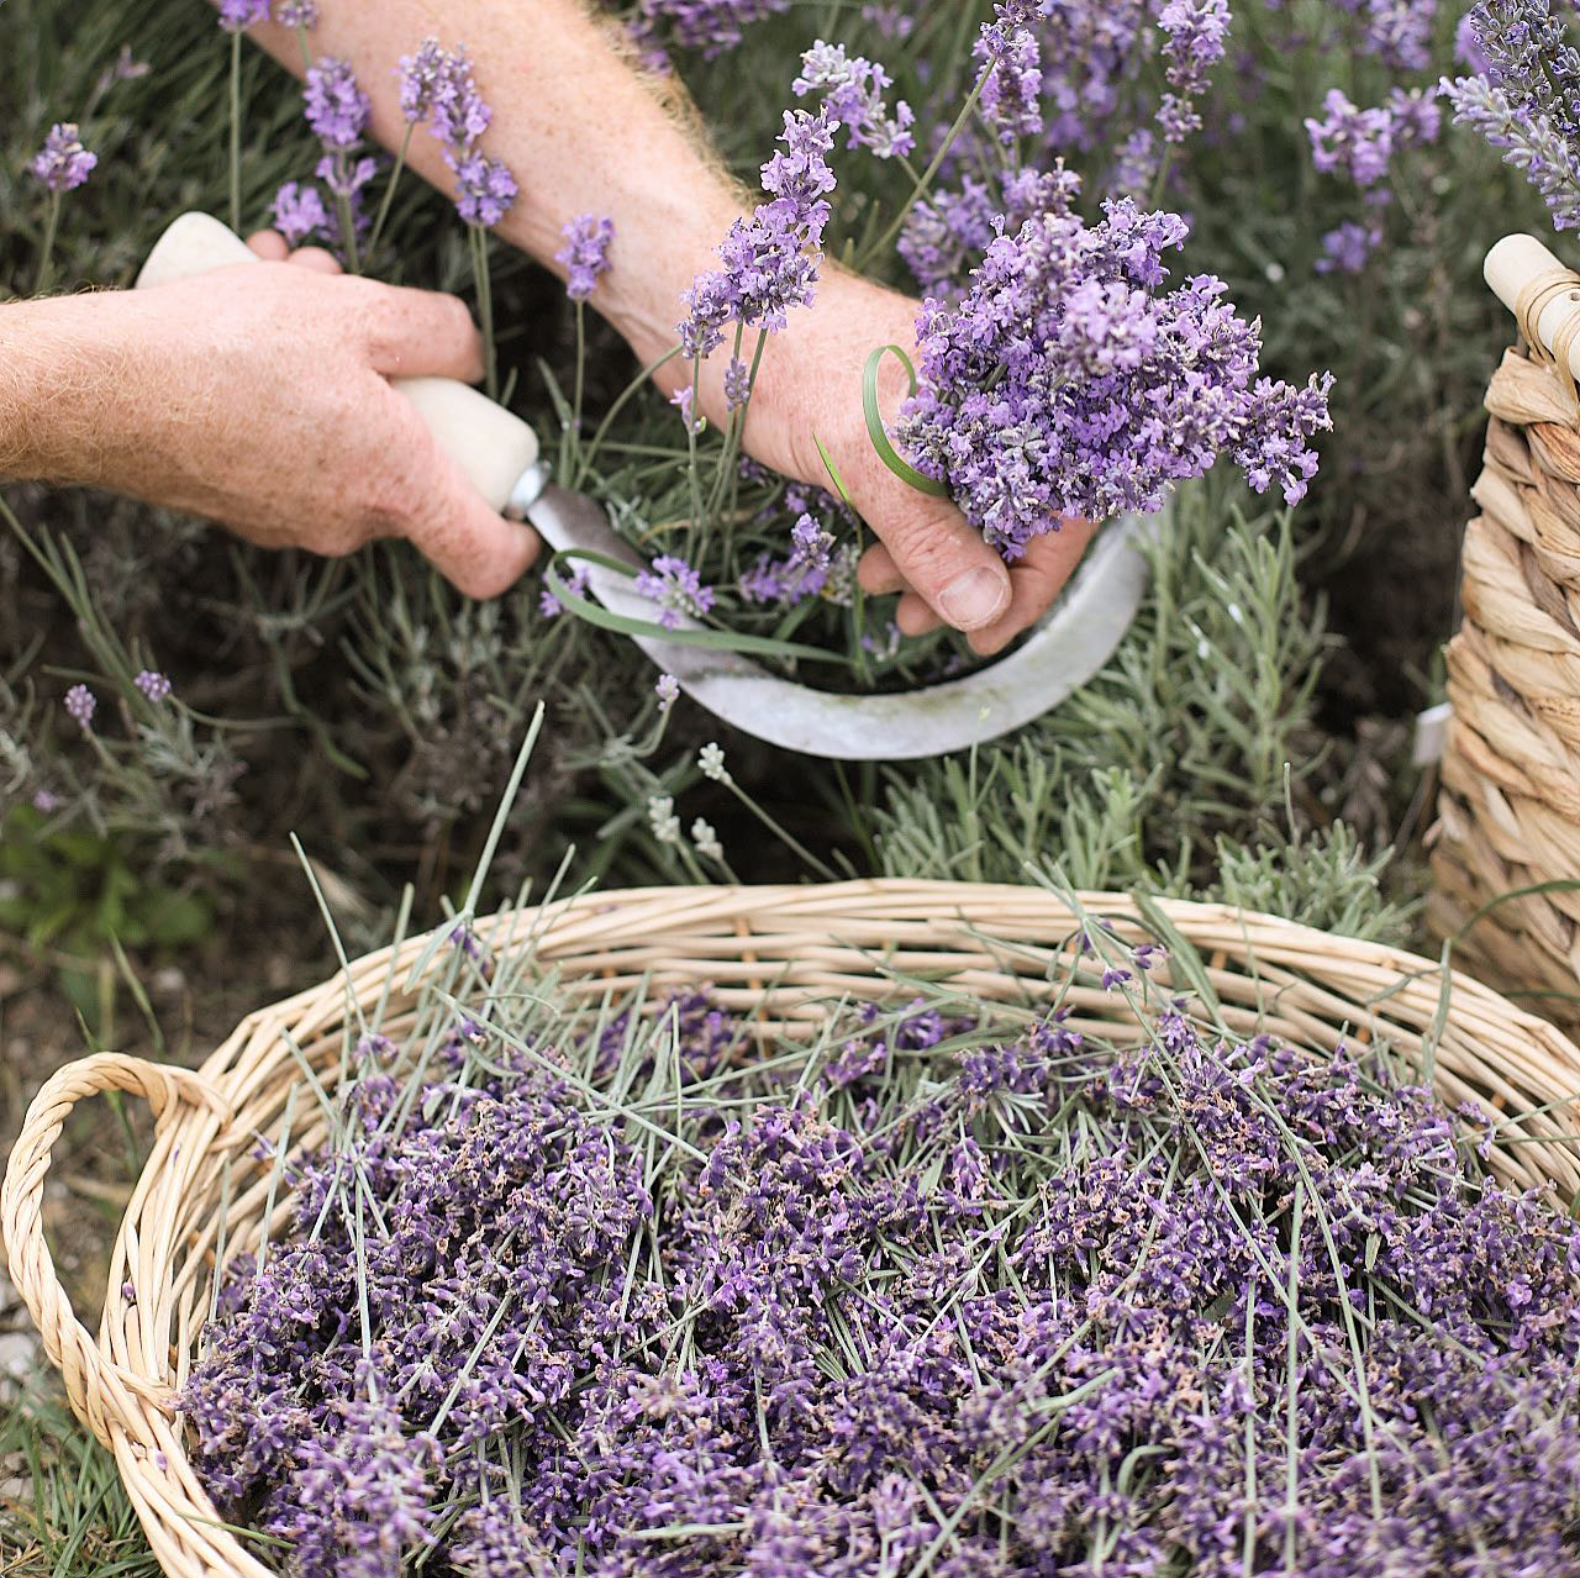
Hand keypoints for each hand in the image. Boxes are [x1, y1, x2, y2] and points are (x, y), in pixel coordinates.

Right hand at [5, 233, 537, 597]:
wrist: (99, 388)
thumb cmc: (230, 350)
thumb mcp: (360, 311)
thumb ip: (439, 332)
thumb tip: (468, 357)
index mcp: (397, 489)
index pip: (485, 559)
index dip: (520, 539)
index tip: (526, 510)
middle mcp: (349, 523)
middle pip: (415, 470)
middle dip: (405, 388)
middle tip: (367, 312)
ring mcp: (292, 522)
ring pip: (351, 443)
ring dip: (341, 368)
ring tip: (294, 284)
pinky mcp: (244, 505)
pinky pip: (296, 448)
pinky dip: (292, 391)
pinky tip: (251, 315)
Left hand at [733, 269, 1095, 656]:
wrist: (709, 304)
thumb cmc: (791, 360)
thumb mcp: (866, 458)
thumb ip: (927, 535)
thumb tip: (985, 608)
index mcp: (1004, 385)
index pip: (1059, 493)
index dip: (1035, 572)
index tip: (991, 631)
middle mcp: (982, 402)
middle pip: (1017, 513)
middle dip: (976, 582)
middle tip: (925, 622)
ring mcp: (938, 421)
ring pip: (964, 516)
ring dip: (934, 572)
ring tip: (891, 603)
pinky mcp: (892, 437)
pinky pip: (921, 506)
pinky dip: (905, 548)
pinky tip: (874, 571)